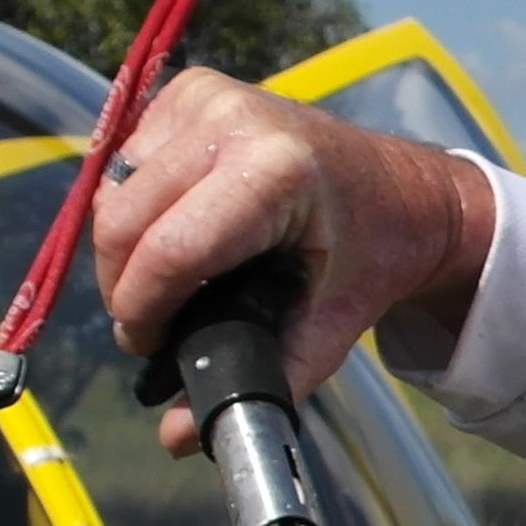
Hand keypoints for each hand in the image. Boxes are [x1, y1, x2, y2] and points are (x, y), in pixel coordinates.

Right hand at [89, 69, 501, 454]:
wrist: (409, 190)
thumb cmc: (371, 257)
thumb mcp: (329, 328)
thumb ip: (260, 381)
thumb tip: (175, 438)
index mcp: (275, 173)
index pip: (169, 250)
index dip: (140, 310)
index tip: (147, 346)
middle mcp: (235, 121)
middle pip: (124, 218)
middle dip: (123, 286)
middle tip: (149, 327)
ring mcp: (210, 95)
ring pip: (116, 186)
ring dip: (124, 244)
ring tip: (167, 281)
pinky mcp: (195, 88)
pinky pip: (129, 154)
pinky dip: (136, 199)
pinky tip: (175, 226)